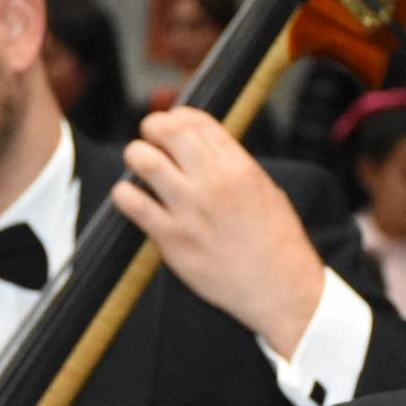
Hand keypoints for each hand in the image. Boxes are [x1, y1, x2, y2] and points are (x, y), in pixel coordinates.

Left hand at [112, 108, 325, 356]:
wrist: (280, 288)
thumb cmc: (276, 241)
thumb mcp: (265, 189)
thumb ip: (233, 165)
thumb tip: (201, 147)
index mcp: (239, 167)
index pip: (196, 121)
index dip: (177, 116)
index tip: (171, 124)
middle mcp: (213, 182)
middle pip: (167, 131)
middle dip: (152, 128)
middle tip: (149, 140)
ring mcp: (190, 210)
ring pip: (143, 160)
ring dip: (136, 156)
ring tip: (139, 166)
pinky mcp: (171, 239)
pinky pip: (131, 203)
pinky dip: (125, 194)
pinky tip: (132, 198)